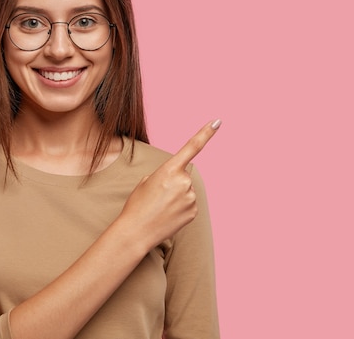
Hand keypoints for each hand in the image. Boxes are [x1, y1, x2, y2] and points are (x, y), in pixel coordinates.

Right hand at [119, 119, 221, 248]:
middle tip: (157, 196)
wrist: (135, 232)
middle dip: (173, 183)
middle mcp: (183, 181)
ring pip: (186, 191)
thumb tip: (177, 180)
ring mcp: (190, 197)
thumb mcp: (146, 181)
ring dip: (176, 197)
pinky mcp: (193, 211)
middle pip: (183, 176)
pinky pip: (188, 204)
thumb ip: (165, 175)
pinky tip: (168, 215)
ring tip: (161, 207)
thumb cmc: (137, 204)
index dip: (206, 133)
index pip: (192, 147)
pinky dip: (180, 208)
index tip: (217, 122)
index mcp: (169, 169)